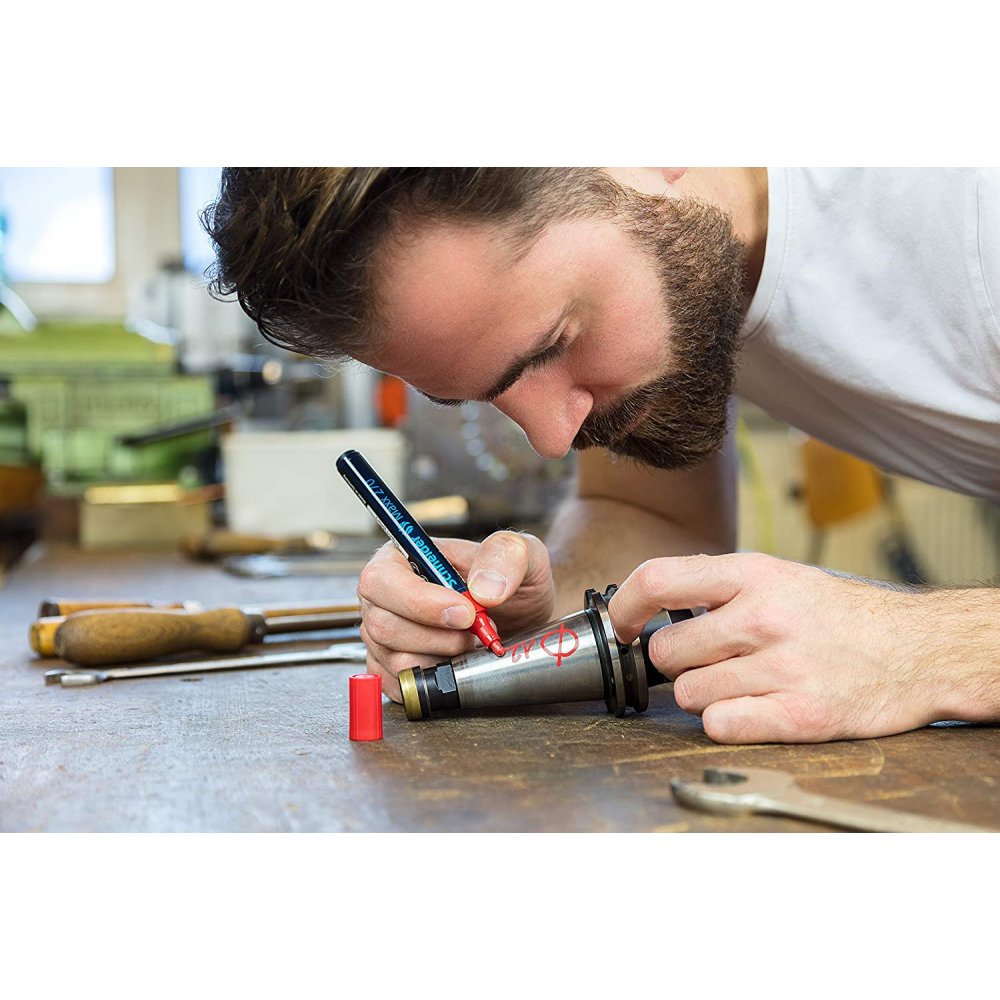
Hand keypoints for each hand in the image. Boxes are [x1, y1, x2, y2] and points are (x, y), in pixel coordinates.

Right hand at [356, 530, 554, 700]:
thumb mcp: (522, 553)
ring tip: (469, 643)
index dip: (417, 601)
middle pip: (381, 625)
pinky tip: (458, 662)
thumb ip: (506, 555)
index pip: (381, 580)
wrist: (524, 619)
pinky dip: (437, 680)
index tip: (464, 613)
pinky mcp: (393, 669)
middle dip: (437, 636)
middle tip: (475, 631)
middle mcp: (384, 598)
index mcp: (401, 558)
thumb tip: (482, 588)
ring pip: (395, 660)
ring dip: (442, 658)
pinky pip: (402, 686)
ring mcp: (384, 637)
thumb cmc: (512, 582)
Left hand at [607, 552, 982, 743]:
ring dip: (703, 694)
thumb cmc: (838, 615)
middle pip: (666, 651)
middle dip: (676, 662)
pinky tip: (752, 707)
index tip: (620, 625)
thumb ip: (717, 588)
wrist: (918, 649)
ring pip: (688, 695)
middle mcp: (765, 618)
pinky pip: (720, 725)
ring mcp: (783, 667)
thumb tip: (649, 606)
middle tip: (707, 660)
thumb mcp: (778, 577)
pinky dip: (726, 722)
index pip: (658, 579)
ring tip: (741, 683)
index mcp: (753, 574)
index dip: (623, 606)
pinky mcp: (801, 715)